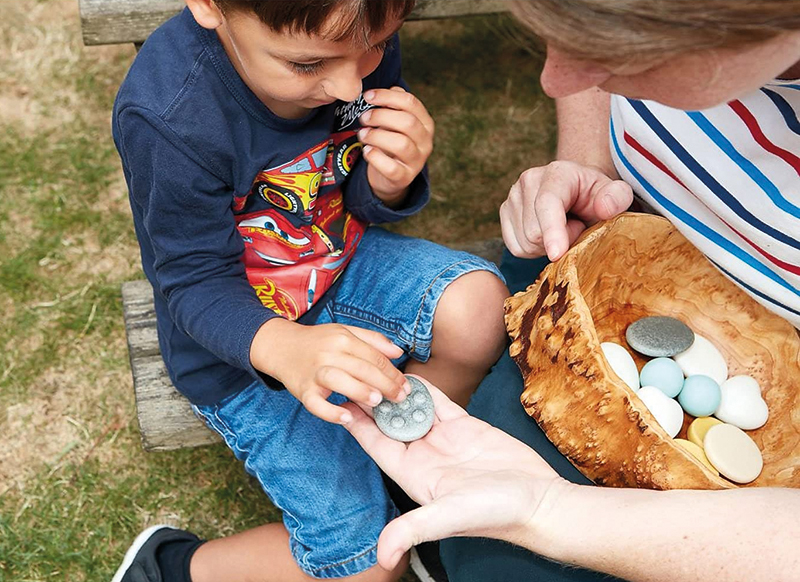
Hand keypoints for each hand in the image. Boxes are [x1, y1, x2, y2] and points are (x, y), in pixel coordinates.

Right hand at [250, 319, 409, 423]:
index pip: (373, 356)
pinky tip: (346, 418)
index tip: (406, 386)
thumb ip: (373, 340)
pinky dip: (330, 412)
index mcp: (343, 338)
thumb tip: (398, 352)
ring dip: (360, 391)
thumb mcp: (345, 332)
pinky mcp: (302, 390)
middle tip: (400, 398)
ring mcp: (314, 372)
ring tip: (377, 402)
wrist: (281, 346)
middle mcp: (329, 353)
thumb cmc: (318, 341)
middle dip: (385, 384)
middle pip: (361, 368)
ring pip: (339, 381)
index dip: (393, 372)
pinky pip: (316, 404)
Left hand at [343, 377, 567, 569]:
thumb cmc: (496, 514)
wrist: (539, 502)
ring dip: (398, 393)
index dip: (358, 425)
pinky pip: (439, 404)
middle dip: (374, 403)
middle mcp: (425, 457)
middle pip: (390, 425)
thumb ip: (414, 529)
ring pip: (413, 411)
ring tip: (380, 368)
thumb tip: (382, 557)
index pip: (378, 446)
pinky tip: (412, 374)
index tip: (341, 402)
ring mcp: (445, 441)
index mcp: (414, 476)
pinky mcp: (466, 428)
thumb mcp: (450, 516)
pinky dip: (426, 390)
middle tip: (357, 374)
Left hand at [358, 87, 433, 204]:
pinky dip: (375, 157)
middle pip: (407, 122)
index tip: (367, 96)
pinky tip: (366, 151)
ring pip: (401, 144)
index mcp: (425, 123)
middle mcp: (425, 142)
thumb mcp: (394, 121)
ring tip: (362, 134)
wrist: (390, 176)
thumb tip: (390, 89)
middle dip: (380, 116)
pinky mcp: (405, 178)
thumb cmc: (391, 141)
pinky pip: (391, 167)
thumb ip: (394, 104)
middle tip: (363, 118)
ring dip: (376, 136)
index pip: (410, 102)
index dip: (387, 96)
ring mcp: (417, 161)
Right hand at [500, 161, 632, 260]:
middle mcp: (528, 180)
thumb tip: (604, 207)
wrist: (578, 194)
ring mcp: (513, 196)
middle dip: (559, 241)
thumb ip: (617, 198)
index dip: (552, 231)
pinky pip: (515, 247)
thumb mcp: (616, 195)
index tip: (557, 254)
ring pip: (524, 243)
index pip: (548, 204)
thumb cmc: (597, 197)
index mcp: (557, 173)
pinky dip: (533, 251)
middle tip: (576, 227)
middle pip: (534, 232)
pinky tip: (547, 236)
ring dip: (546, 247)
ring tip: (562, 230)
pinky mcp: (505, 213)